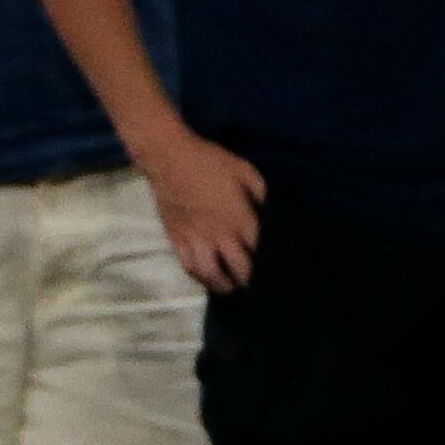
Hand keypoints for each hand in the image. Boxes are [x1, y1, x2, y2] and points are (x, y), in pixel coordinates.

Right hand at [133, 128, 264, 292]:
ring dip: (224, 285)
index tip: (275, 268)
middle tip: (254, 283)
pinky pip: (189, 267)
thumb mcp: (245, 170)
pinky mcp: (177, 239)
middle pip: (239, 270)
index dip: (269, 263)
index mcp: (239, 218)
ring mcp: (196, 239)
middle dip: (249, 280)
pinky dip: (199, 277)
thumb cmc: (209, 162)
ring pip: (212, 275)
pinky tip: (207, 277)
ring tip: (230, 286)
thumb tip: (272, 211)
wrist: (169, 157)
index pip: (260, 251)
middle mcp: (219, 235)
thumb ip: (262, 193)